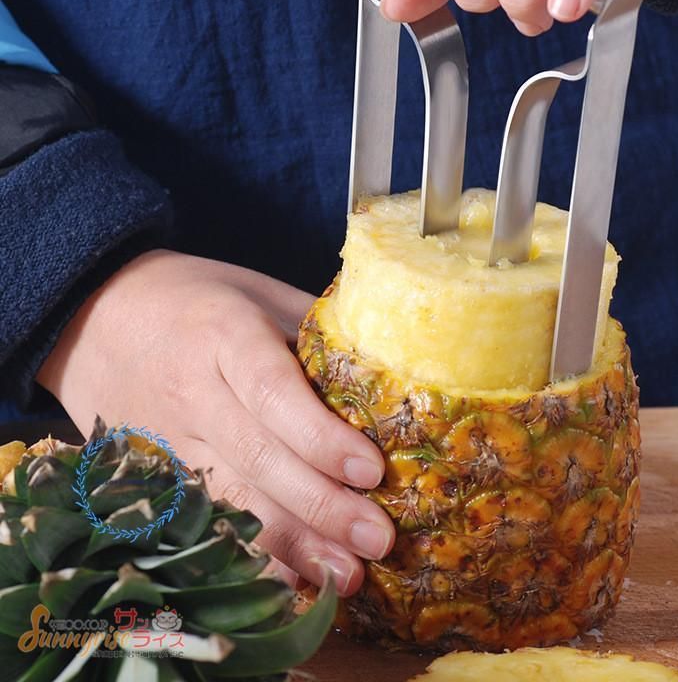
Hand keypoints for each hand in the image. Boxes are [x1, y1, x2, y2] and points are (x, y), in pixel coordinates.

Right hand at [38, 249, 392, 595]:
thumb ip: (315, 330)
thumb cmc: (196, 298)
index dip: (322, 437)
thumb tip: (386, 370)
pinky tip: (293, 581)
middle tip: (379, 539)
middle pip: (258, 457)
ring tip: (348, 575)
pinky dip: (252, 553)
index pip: (273, 392)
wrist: (96, 315)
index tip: (371, 470)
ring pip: (232, 499)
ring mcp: (167, 438)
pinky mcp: (155, 472)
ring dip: (293, 543)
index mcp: (224, 334)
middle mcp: (192, 391)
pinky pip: (208, 518)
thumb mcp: (258, 292)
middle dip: (322, 505)